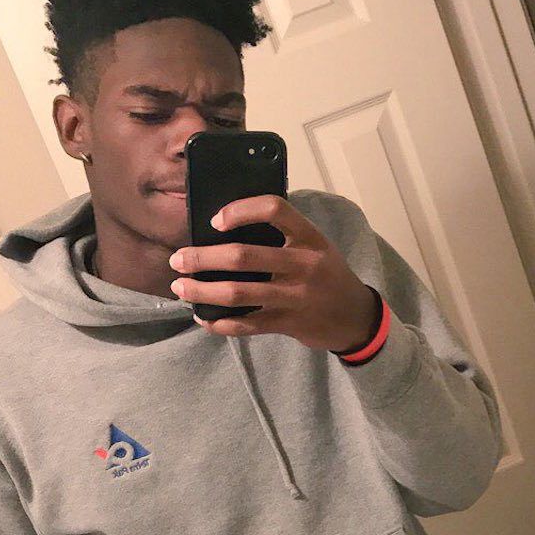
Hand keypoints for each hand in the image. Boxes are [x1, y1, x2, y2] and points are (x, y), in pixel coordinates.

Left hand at [168, 195, 378, 352]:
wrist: (356, 317)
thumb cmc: (328, 274)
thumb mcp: (317, 245)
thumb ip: (285, 234)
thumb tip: (231, 223)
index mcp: (310, 237)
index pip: (274, 209)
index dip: (240, 210)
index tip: (215, 221)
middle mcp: (303, 264)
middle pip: (242, 256)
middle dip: (202, 257)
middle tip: (179, 259)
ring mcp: (295, 296)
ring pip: (237, 293)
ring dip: (202, 291)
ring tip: (181, 287)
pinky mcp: (288, 323)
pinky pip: (246, 325)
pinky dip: (219, 323)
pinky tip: (203, 318)